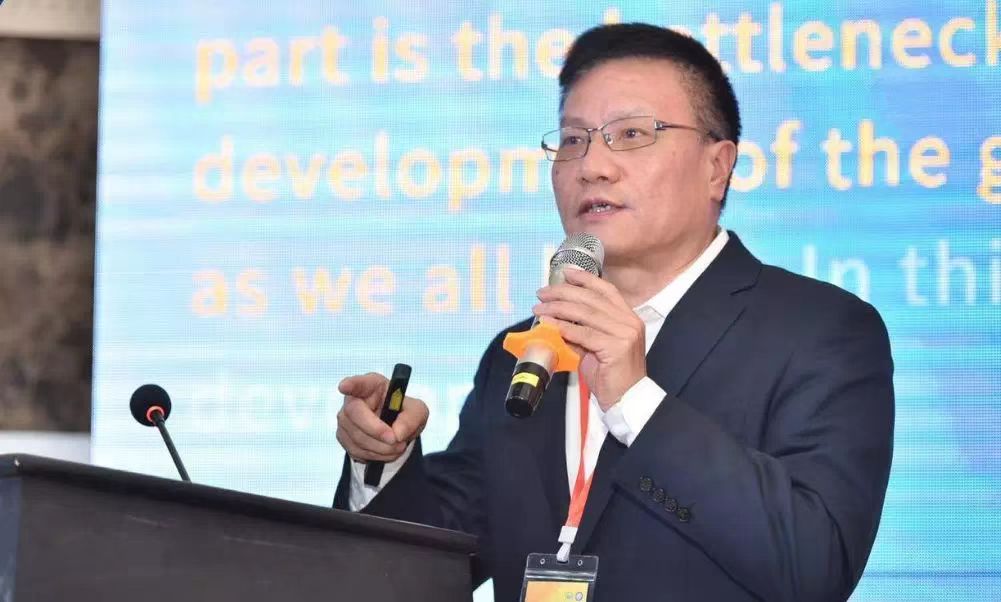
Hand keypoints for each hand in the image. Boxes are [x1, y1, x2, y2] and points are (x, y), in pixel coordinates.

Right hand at [336, 372, 428, 462]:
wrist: (398, 433)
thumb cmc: (405, 414)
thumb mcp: (418, 412)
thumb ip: (412, 418)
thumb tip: (397, 433)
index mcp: (372, 386)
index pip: (358, 383)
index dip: (350, 384)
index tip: (344, 386)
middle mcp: (354, 400)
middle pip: (354, 413)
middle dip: (375, 429)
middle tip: (394, 438)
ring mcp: (346, 420)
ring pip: (357, 436)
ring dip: (381, 447)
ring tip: (399, 445)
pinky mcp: (344, 438)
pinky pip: (357, 451)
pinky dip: (377, 455)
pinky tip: (388, 450)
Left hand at [533, 268, 645, 409]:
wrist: (627, 399)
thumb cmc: (612, 375)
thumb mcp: (598, 347)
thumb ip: (584, 330)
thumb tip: (558, 320)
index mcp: (628, 317)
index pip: (606, 290)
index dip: (586, 279)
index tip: (566, 273)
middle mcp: (629, 322)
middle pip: (592, 299)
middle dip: (563, 292)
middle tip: (542, 293)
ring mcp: (625, 334)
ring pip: (586, 314)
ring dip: (558, 308)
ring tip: (539, 308)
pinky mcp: (616, 348)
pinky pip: (584, 334)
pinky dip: (564, 327)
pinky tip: (549, 324)